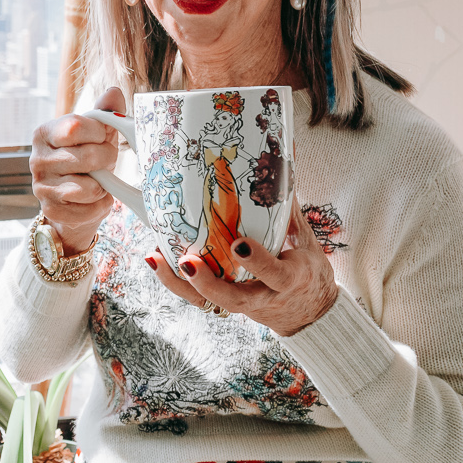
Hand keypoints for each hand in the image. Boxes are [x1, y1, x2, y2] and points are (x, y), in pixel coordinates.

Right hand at [29, 86, 127, 255]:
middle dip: (108, 159)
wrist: (73, 202)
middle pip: (88, 157)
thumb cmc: (86, 161)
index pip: (75, 126)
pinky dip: (100, 206)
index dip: (99, 132)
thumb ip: (104, 113)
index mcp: (44, 133)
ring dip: (104, 185)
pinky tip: (94, 200)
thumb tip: (114, 92)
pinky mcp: (51, 212)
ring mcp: (41, 188)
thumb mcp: (95, 134)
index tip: (103, 137)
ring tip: (98, 181)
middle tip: (106, 162)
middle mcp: (37, 159)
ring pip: (90, 186)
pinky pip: (90, 209)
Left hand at [146, 195, 338, 336]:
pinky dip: (173, 281)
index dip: (257, 262)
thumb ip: (288, 202)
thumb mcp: (305, 237)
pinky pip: (196, 297)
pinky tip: (154, 260)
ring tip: (155, 258)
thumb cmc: (306, 268)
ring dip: (178, 283)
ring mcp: (241, 304)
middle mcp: (263, 296)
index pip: (274, 274)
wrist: (308, 312)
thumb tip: (286, 150)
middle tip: (188, 261)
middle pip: (234, 299)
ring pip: (207, 303)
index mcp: (289, 278)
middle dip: (208, 283)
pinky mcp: (223, 303)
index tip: (239, 245)